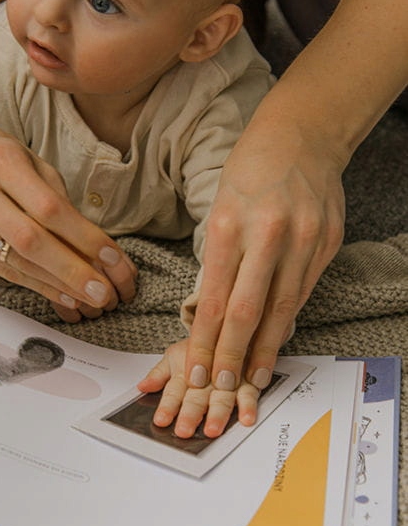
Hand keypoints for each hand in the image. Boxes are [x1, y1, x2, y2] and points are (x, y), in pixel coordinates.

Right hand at [0, 113, 136, 318]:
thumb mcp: (29, 159)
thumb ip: (57, 197)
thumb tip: (92, 243)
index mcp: (0, 162)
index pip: (49, 208)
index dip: (84, 237)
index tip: (113, 258)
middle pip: (30, 241)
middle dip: (72, 271)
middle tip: (104, 293)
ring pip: (16, 263)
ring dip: (58, 285)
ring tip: (90, 299)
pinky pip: (2, 272)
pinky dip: (36, 284)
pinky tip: (62, 294)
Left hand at [138, 340, 260, 437]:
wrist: (230, 326)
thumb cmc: (202, 345)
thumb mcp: (176, 355)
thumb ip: (159, 374)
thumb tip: (142, 387)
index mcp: (187, 369)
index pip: (175, 391)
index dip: (168, 406)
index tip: (161, 420)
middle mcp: (207, 374)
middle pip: (197, 395)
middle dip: (190, 413)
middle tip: (184, 430)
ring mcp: (229, 376)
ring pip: (223, 395)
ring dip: (218, 413)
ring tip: (212, 429)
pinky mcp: (249, 378)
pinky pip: (251, 391)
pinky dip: (249, 405)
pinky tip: (246, 418)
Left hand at [184, 109, 345, 419]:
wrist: (301, 136)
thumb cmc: (249, 171)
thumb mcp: (219, 206)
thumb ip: (220, 257)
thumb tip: (213, 311)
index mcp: (228, 224)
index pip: (215, 299)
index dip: (206, 342)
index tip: (198, 372)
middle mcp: (267, 234)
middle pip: (247, 312)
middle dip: (232, 357)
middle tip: (221, 390)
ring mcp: (302, 240)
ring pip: (281, 309)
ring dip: (265, 350)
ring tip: (253, 380)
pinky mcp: (326, 244)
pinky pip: (304, 291)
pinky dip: (288, 320)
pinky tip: (278, 341)